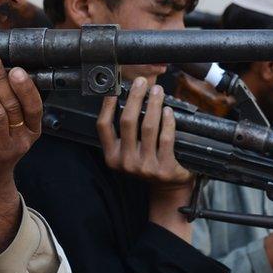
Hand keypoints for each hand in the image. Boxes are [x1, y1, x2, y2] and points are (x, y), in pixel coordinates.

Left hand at [0, 54, 43, 256]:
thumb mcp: (12, 126)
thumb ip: (10, 102)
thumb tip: (1, 65)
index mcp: (32, 129)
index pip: (34, 105)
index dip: (26, 87)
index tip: (16, 67)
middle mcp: (21, 140)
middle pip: (12, 106)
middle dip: (0, 80)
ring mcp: (3, 151)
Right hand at [97, 77, 192, 239]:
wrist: (168, 189)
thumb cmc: (148, 162)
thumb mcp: (130, 151)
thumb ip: (126, 131)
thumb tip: (130, 96)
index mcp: (112, 157)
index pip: (104, 126)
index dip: (107, 105)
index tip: (114, 89)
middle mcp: (126, 162)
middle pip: (128, 121)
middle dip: (135, 97)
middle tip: (142, 83)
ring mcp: (145, 167)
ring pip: (148, 127)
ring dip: (153, 104)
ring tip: (157, 92)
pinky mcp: (164, 168)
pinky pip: (166, 138)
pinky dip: (168, 121)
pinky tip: (168, 111)